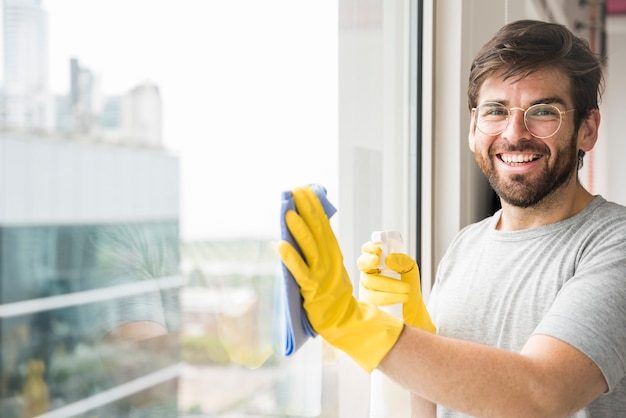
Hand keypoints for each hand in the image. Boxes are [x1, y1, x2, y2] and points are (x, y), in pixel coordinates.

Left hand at [278, 186, 403, 371]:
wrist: (344, 319)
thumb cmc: (332, 292)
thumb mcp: (331, 265)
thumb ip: (321, 247)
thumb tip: (306, 226)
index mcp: (334, 253)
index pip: (324, 224)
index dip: (314, 206)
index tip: (305, 189)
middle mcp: (329, 260)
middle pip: (317, 231)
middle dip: (306, 209)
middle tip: (296, 191)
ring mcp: (321, 275)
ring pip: (309, 248)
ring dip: (298, 229)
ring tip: (288, 213)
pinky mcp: (312, 290)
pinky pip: (300, 272)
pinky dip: (290, 258)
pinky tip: (279, 245)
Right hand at [358, 241, 435, 332]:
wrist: (413, 309)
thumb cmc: (408, 286)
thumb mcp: (410, 270)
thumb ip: (403, 261)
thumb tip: (389, 260)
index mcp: (376, 262)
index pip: (366, 251)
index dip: (369, 249)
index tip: (378, 251)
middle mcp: (367, 274)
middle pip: (363, 266)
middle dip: (370, 262)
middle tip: (380, 261)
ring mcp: (365, 288)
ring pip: (370, 283)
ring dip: (390, 286)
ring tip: (407, 290)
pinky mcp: (366, 303)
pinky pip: (371, 300)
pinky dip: (387, 299)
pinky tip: (399, 298)